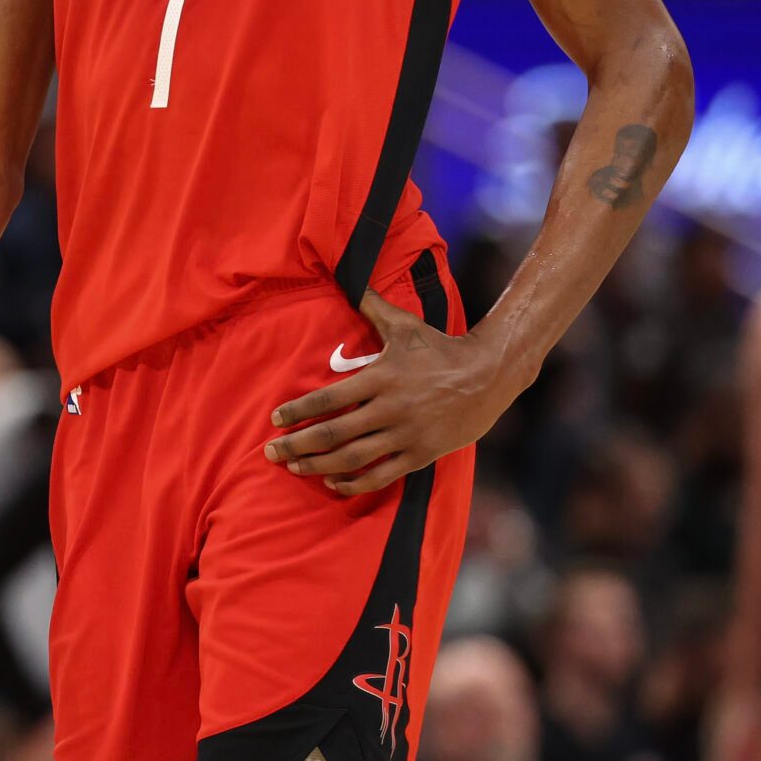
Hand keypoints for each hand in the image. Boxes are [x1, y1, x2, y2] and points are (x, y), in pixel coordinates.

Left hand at [266, 291, 519, 494]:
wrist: (489, 375)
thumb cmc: (441, 348)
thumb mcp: (404, 324)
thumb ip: (371, 305)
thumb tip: (348, 276)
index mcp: (380, 378)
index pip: (328, 399)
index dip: (298, 411)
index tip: (276, 419)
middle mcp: (389, 409)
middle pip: (333, 434)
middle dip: (297, 445)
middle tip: (272, 453)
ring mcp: (405, 435)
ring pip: (353, 459)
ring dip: (319, 467)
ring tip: (295, 469)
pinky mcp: (420, 455)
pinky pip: (382, 476)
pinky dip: (355, 484)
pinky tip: (335, 484)